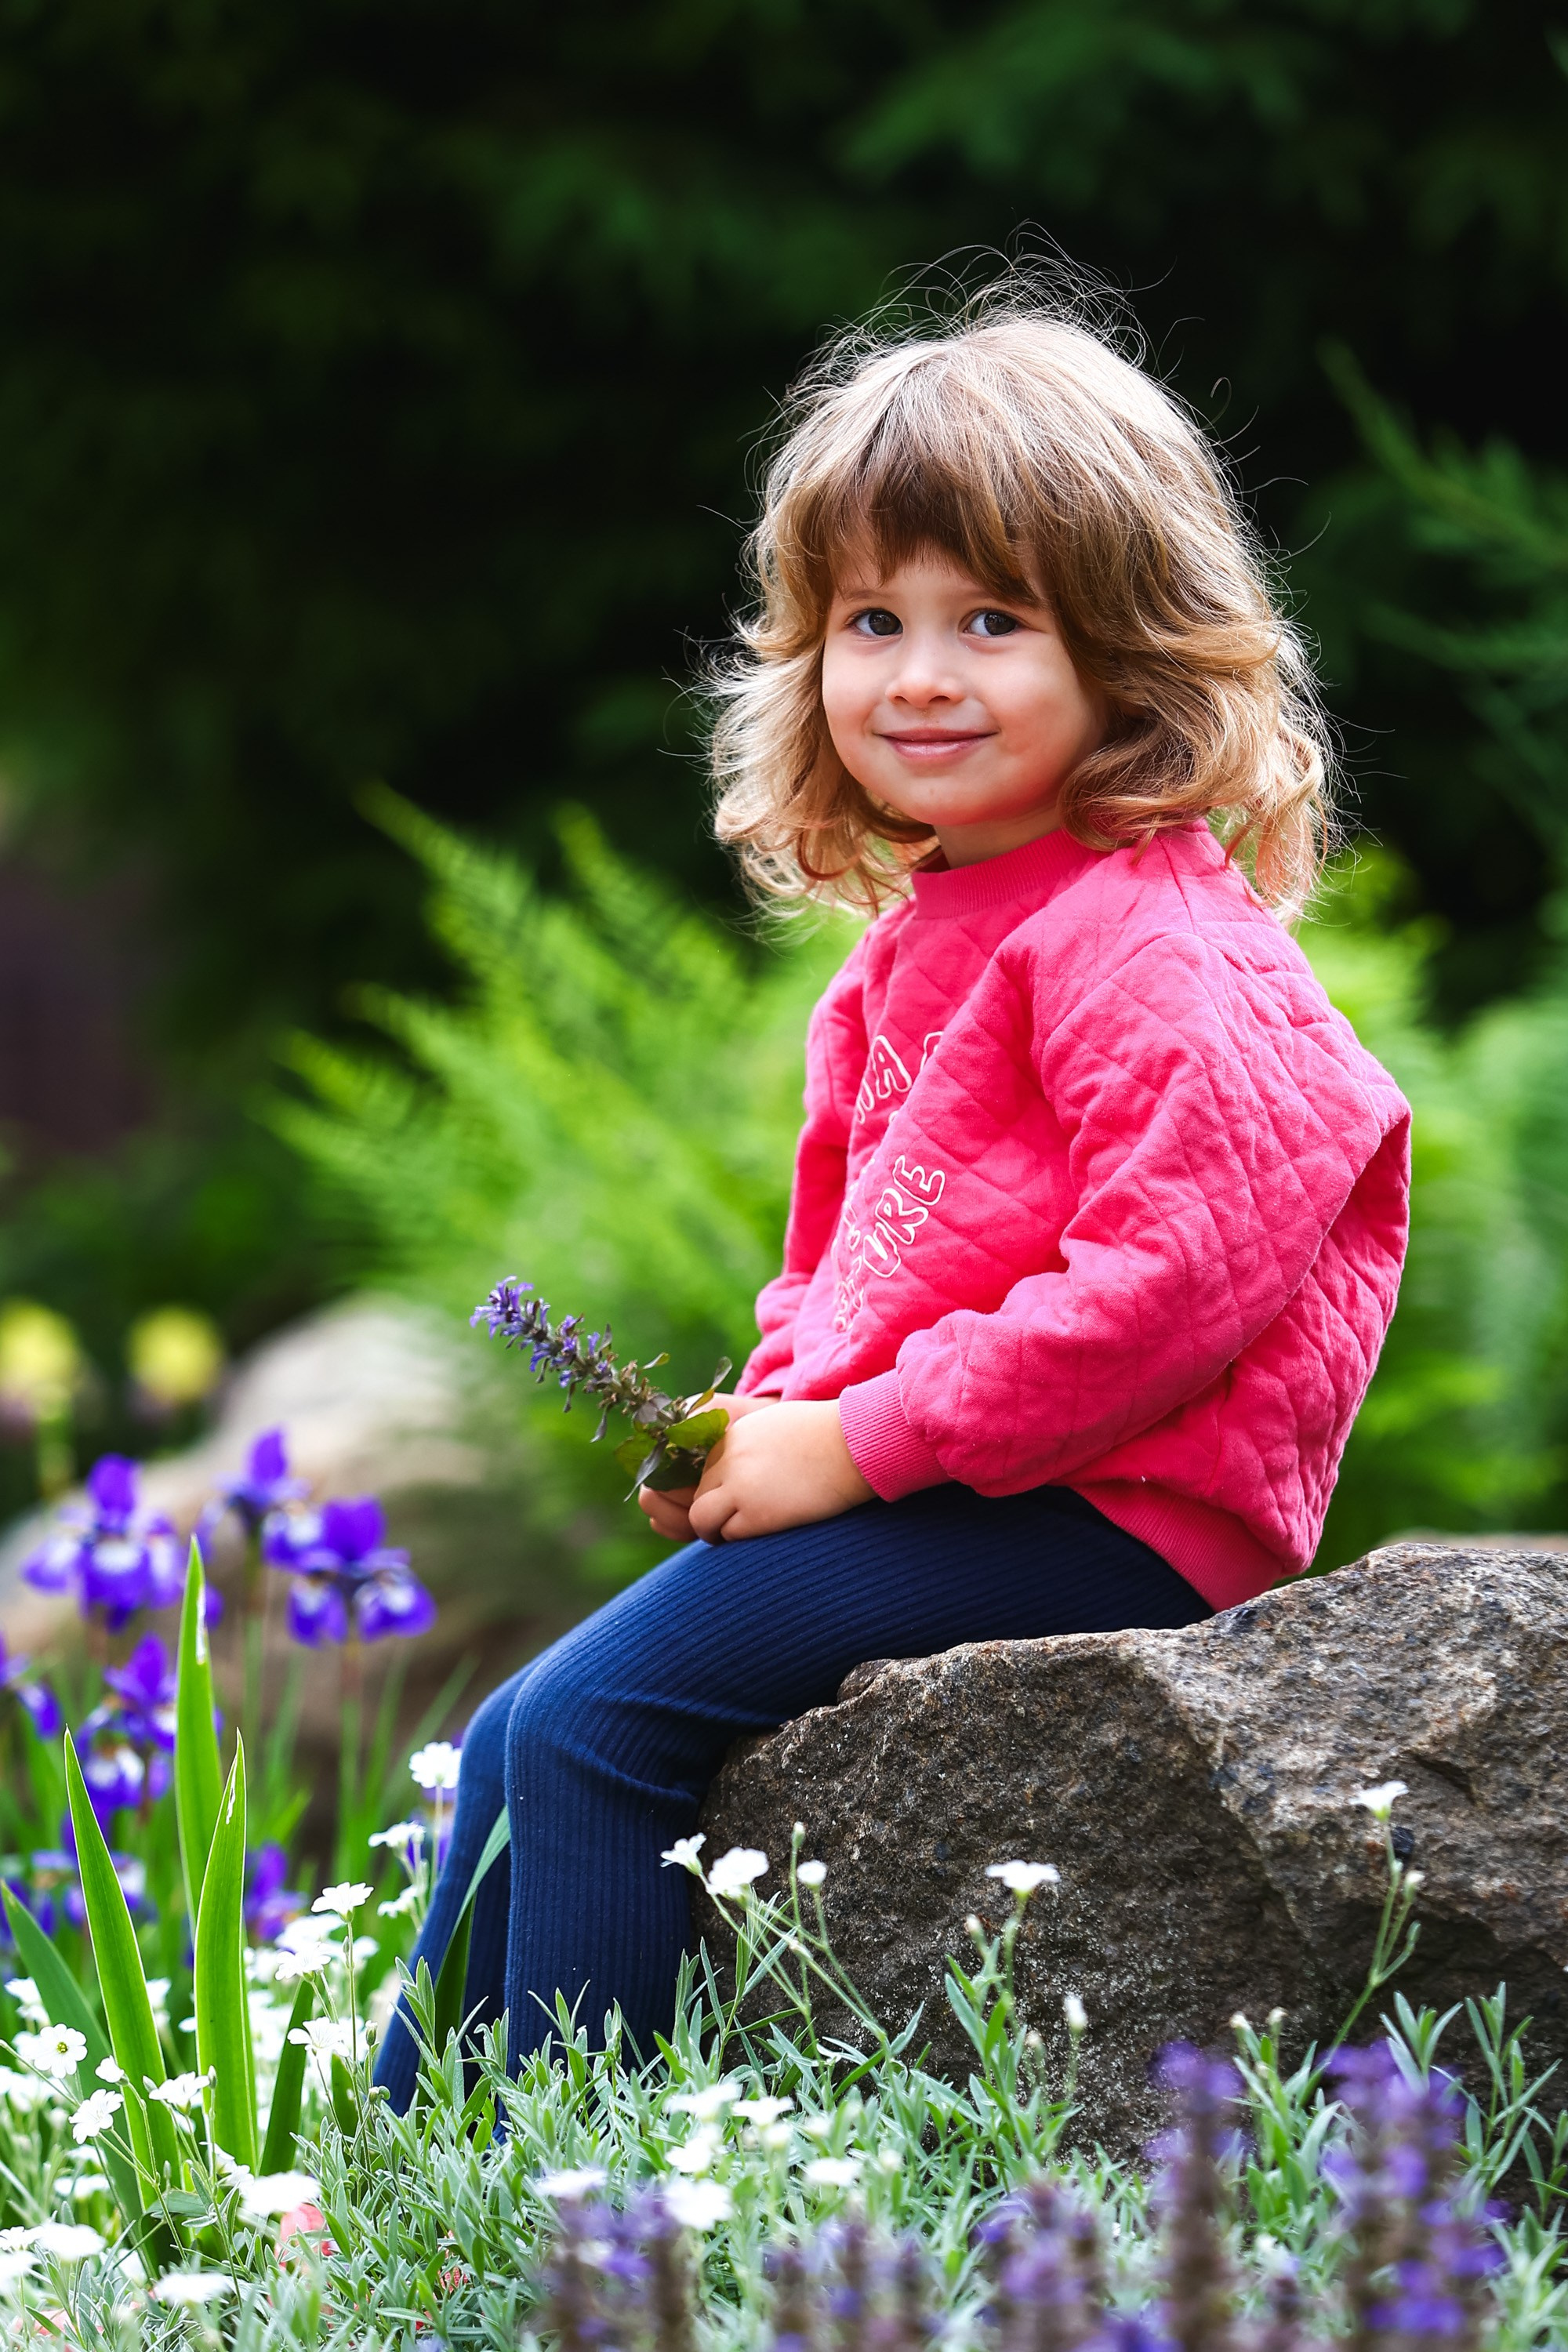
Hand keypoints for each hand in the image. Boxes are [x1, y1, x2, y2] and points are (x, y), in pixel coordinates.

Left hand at [640, 1399, 872, 1544]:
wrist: (855, 1444)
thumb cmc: (826, 1435)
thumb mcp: (773, 1426)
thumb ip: (747, 1445)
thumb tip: (737, 1469)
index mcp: (731, 1436)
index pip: (701, 1470)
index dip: (713, 1486)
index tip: (729, 1497)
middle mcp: (728, 1460)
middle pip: (698, 1493)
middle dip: (712, 1509)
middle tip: (734, 1519)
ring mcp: (739, 1487)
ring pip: (701, 1518)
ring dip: (715, 1529)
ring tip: (736, 1533)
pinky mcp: (756, 1514)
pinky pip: (728, 1535)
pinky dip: (738, 1538)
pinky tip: (760, 1532)